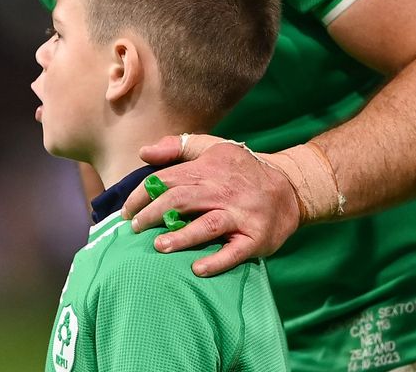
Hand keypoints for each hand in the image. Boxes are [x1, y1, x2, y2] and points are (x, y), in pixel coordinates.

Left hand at [121, 134, 300, 276]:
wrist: (289, 187)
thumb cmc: (241, 170)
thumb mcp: (212, 148)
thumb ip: (177, 147)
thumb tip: (143, 152)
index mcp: (207, 169)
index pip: (167, 180)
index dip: (143, 194)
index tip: (126, 210)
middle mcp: (222, 191)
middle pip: (181, 201)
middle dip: (153, 215)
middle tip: (134, 229)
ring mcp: (240, 215)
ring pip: (206, 225)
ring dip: (181, 237)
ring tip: (158, 247)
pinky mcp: (255, 237)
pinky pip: (235, 251)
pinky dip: (216, 260)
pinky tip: (197, 269)